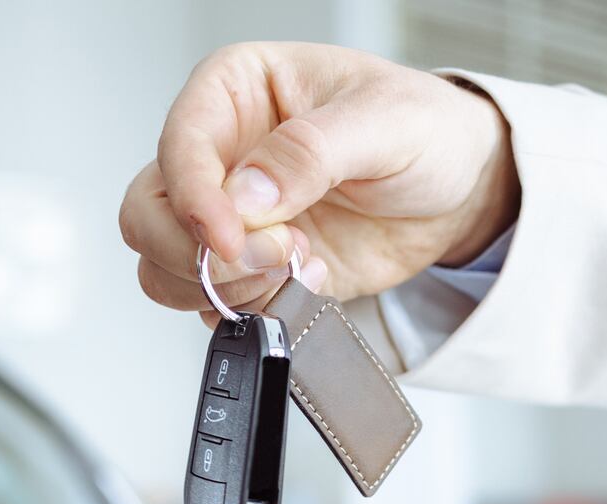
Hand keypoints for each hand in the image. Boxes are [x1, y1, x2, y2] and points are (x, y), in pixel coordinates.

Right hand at [120, 43, 519, 318]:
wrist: (458, 193)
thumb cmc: (426, 131)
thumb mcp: (384, 121)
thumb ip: (311, 151)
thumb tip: (247, 191)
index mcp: (236, 91)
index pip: (179, 145)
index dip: (195, 199)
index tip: (233, 236)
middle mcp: (220, 154)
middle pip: (148, 214)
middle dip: (198, 252)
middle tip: (272, 256)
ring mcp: (230, 217)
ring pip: (165, 266)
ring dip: (225, 286)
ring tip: (296, 264)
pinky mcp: (249, 268)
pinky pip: (212, 303)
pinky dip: (252, 308)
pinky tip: (307, 283)